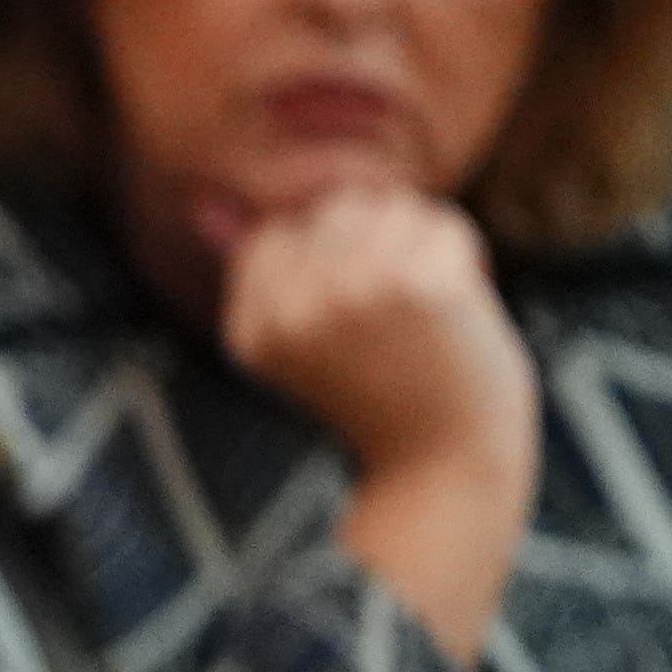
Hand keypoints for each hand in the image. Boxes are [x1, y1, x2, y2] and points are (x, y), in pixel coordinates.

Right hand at [219, 186, 539, 661]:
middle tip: (399, 313)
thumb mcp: (298, 342)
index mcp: (250, 328)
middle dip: (379, 245)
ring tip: (427, 306)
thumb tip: (207, 208)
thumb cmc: (381, 399)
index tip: (357, 314)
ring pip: (392, 208)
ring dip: (423, 245)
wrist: (444, 464)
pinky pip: (444, 224)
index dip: (330, 259)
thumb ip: (261, 275)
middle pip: (337, 210)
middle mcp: (290, 310)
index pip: (279, 234)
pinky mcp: (418, 286)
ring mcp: (353, 294)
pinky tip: (460, 306)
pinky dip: (465, 258)